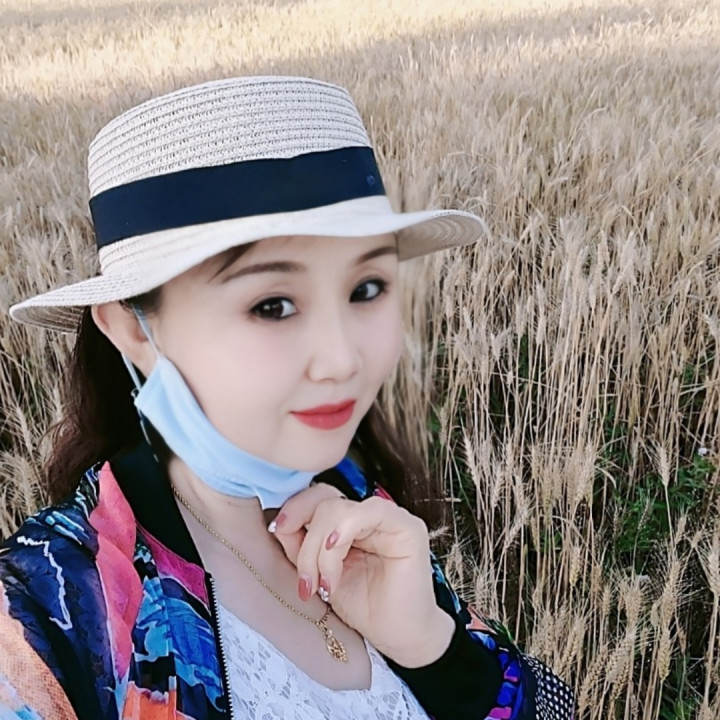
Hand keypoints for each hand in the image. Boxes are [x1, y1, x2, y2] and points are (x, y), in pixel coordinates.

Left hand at [270, 483, 453, 666]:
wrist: (396, 637)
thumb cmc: (363, 606)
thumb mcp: (319, 573)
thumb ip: (300, 546)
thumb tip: (278, 522)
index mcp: (347, 521)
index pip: (317, 497)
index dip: (294, 509)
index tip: (277, 531)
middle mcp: (366, 514)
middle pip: (323, 502)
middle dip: (305, 542)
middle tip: (306, 581)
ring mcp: (388, 517)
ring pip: (338, 508)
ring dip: (321, 549)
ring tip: (326, 584)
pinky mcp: (407, 526)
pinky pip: (369, 511)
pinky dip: (344, 530)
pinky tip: (336, 552)